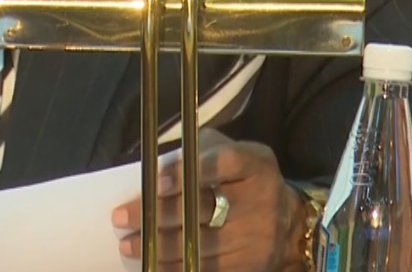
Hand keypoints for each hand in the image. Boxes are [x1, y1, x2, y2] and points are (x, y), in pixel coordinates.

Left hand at [111, 130, 306, 271]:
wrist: (288, 222)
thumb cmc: (243, 178)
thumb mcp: (228, 151)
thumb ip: (198, 151)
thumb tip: (156, 165)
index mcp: (255, 164)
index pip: (221, 164)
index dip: (187, 173)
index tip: (154, 182)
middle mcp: (261, 200)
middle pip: (204, 208)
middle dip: (158, 214)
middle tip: (123, 217)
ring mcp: (258, 237)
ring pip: (201, 244)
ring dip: (160, 246)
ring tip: (130, 244)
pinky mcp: (251, 265)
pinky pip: (209, 269)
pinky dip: (178, 267)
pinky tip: (154, 263)